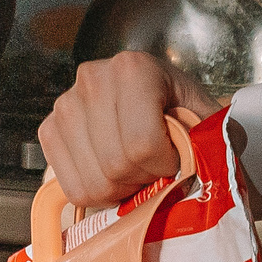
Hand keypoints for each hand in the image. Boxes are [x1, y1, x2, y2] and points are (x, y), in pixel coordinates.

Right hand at [38, 53, 221, 208]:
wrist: (154, 99)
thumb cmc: (181, 110)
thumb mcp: (206, 118)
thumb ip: (212, 140)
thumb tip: (209, 168)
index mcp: (134, 69)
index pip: (143, 144)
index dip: (165, 164)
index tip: (175, 156)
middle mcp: (92, 79)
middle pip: (116, 165)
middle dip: (144, 177)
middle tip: (155, 164)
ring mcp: (66, 105)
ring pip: (95, 182)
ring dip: (122, 186)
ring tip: (135, 166)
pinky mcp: (49, 130)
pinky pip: (74, 188)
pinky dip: (99, 192)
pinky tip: (113, 172)